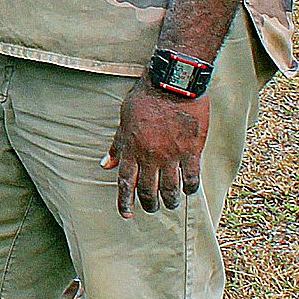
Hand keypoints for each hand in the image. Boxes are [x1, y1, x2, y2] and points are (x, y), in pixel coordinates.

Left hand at [105, 77, 207, 214]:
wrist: (172, 84)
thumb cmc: (145, 99)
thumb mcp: (124, 120)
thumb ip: (117, 145)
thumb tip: (106, 164)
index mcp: (132, 149)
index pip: (125, 182)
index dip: (125, 201)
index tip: (126, 214)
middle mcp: (150, 156)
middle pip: (148, 189)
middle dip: (149, 203)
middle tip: (152, 208)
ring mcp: (172, 155)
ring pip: (170, 188)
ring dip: (169, 200)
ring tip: (170, 204)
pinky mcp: (192, 150)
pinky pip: (191, 177)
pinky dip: (190, 188)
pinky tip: (189, 191)